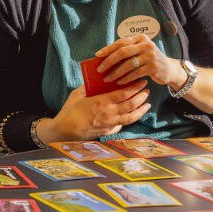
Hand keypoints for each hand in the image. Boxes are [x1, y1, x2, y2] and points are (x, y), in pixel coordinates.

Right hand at [36, 81, 150, 142]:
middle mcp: (109, 113)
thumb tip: (97, 80)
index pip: (125, 94)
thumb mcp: (78, 94)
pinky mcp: (108, 131)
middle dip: (142, 97)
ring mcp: (110, 124)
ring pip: (131, 117)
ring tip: (147, 104)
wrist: (65, 130)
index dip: (136, 87)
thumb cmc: (70, 111)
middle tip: (146, 90)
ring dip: (141, 110)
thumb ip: (89, 87)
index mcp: (102, 102)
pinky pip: (123, 124)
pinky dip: (130, 118)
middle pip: (131, 105)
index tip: (142, 81)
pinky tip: (132, 114)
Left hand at [94, 34, 184, 87]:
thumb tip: (104, 58)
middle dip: (109, 61)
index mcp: (140, 38)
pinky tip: (119, 82)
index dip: (108, 49)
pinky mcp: (153, 67)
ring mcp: (151, 55)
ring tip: (107, 78)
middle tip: (99, 69)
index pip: (120, 42)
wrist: (169, 69)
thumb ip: (126, 51)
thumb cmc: (148, 60)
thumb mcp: (140, 51)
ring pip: (128, 64)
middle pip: (122, 52)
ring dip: (115, 72)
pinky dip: (125, 78)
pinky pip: (135, 73)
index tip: (97, 55)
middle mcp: (146, 44)